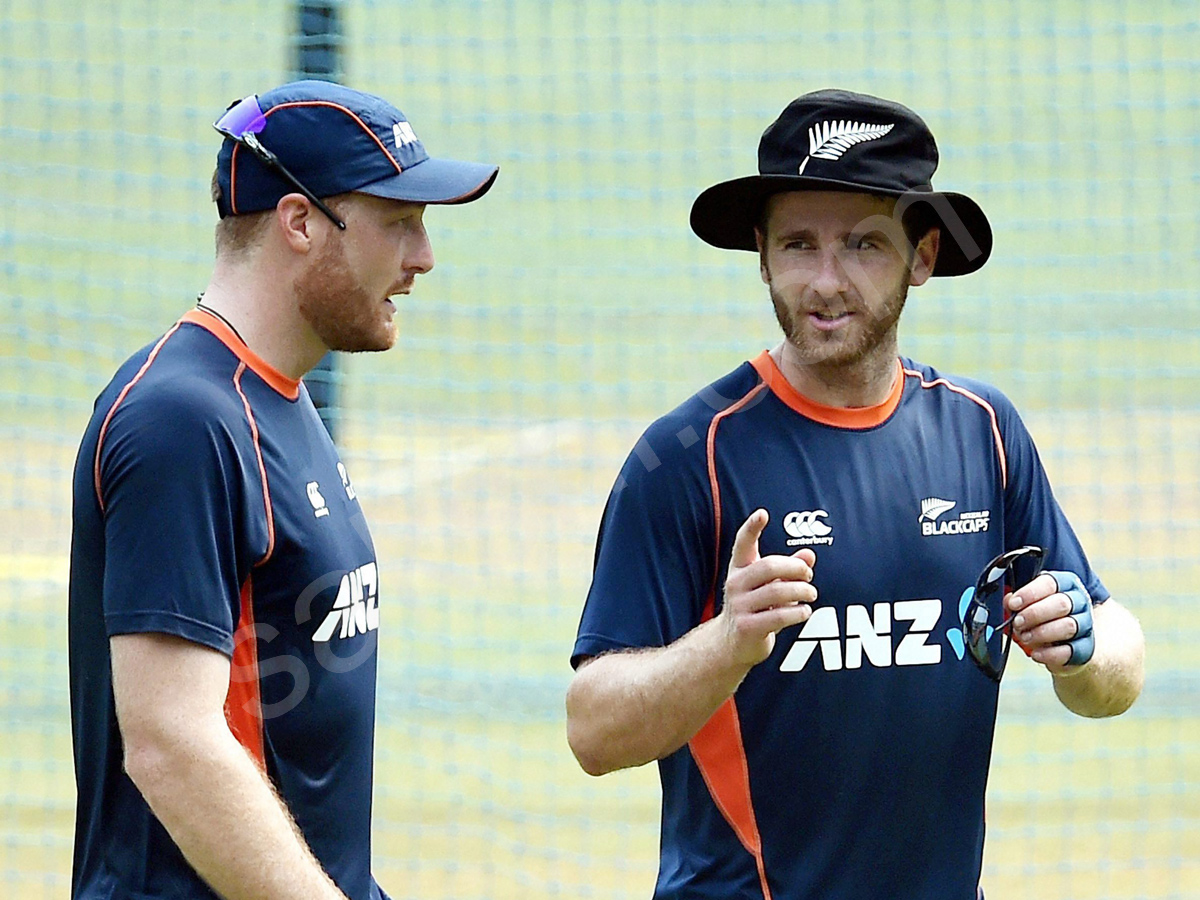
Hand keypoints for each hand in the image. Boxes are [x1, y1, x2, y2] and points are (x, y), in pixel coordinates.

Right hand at [719, 509, 817, 667]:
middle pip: (769, 566)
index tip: (762, 513)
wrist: (731, 644)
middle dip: (795, 568)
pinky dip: (797, 612)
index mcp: (739, 569)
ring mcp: (739, 606)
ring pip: (777, 591)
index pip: (743, 544)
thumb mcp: (769, 585)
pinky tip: (804, 611)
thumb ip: (789, 570)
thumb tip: (809, 555)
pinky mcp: (747, 627)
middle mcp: (735, 584)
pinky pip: (778, 616)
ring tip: (811, 594)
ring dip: (801, 591)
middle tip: (809, 575)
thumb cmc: (754, 608)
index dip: (752, 528)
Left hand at [1005, 571, 1094, 672]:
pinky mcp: (1086, 648)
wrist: (1069, 641)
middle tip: (1018, 622)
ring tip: (1025, 637)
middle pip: (1061, 603)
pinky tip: (1036, 653)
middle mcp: (1079, 602)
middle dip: (1034, 614)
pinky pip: (1070, 651)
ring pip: (1068, 626)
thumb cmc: (1045, 616)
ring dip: (1042, 633)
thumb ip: (1018, 601)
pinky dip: (1050, 654)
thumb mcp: (1031, 603)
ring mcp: (1085, 625)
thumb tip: (1008, 601)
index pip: (1050, 583)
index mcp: (1065, 584)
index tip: (1014, 604)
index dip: (1030, 593)